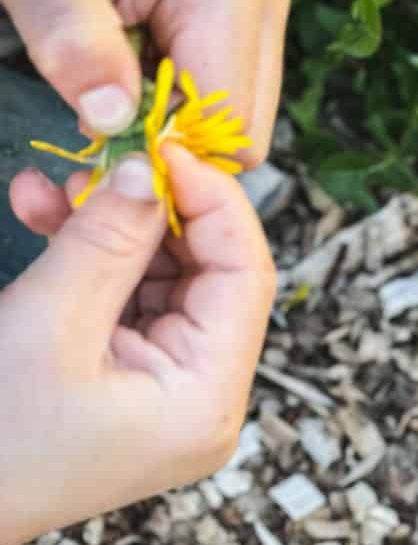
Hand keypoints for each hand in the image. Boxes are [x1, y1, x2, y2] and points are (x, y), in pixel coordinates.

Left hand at [0, 0, 289, 162]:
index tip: (105, 124)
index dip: (167, 143)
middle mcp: (264, 4)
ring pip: (237, 126)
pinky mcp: (249, 31)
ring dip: (173, 123)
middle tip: (107, 99)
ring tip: (119, 74)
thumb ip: (77, 46)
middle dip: (173, 136)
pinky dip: (178, 106)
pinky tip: (137, 67)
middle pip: (242, 133)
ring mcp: (263, 17)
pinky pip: (226, 106)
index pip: (227, 123)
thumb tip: (114, 122)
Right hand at [0, 146, 274, 544]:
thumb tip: (148, 167)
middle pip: (211, 276)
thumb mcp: (51, 324)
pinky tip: (45, 215)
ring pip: (164, 281)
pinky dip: (92, 260)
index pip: (246, 277)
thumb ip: (107, 241)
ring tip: (52, 189)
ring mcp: (170, 395)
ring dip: (112, 227)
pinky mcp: (131, 385)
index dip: (214, 201)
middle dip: (155, 210)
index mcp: (208, 401)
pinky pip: (128, 303)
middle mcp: (204, 401)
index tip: (164, 143)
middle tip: (102, 157)